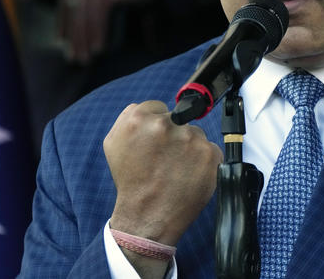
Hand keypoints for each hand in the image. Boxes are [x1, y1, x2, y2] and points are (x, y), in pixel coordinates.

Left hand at [58, 0, 154, 63]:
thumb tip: (92, 20)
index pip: (65, 0)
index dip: (62, 22)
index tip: (62, 41)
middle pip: (72, 11)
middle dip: (72, 37)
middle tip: (73, 57)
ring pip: (83, 17)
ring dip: (83, 40)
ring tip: (85, 58)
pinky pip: (97, 17)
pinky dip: (97, 34)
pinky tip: (98, 48)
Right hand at [104, 101, 221, 244]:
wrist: (148, 216)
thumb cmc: (131, 182)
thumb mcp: (114, 144)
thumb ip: (128, 117)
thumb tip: (149, 108)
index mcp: (139, 118)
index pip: (158, 107)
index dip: (156, 126)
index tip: (156, 142)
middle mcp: (166, 125)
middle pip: (178, 119)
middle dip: (173, 135)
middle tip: (165, 159)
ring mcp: (190, 138)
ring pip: (195, 134)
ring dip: (189, 148)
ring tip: (176, 169)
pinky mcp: (209, 154)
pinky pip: (209, 150)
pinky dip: (202, 161)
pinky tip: (189, 175)